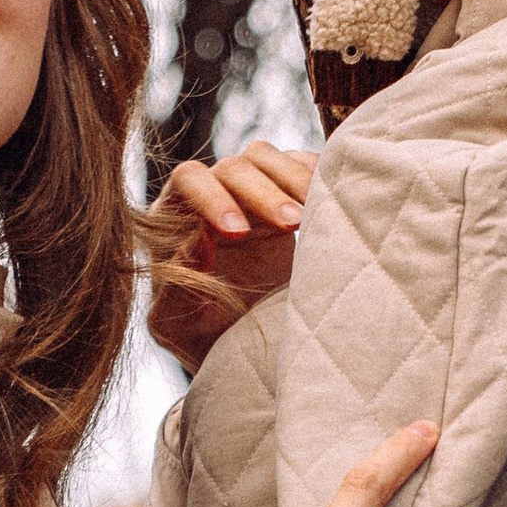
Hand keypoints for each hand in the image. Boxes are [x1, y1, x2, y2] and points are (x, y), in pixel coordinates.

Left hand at [148, 140, 318, 372]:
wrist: (249, 349)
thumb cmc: (204, 338)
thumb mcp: (180, 327)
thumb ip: (177, 291)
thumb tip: (194, 242)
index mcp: (175, 219)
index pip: (188, 180)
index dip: (212, 198)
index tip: (239, 234)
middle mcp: (211, 195)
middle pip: (233, 167)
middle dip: (262, 192)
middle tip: (292, 223)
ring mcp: (250, 191)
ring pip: (265, 157)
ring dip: (291, 177)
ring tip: (314, 212)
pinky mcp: (286, 192)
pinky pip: (298, 163)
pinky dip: (315, 170)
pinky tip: (331, 193)